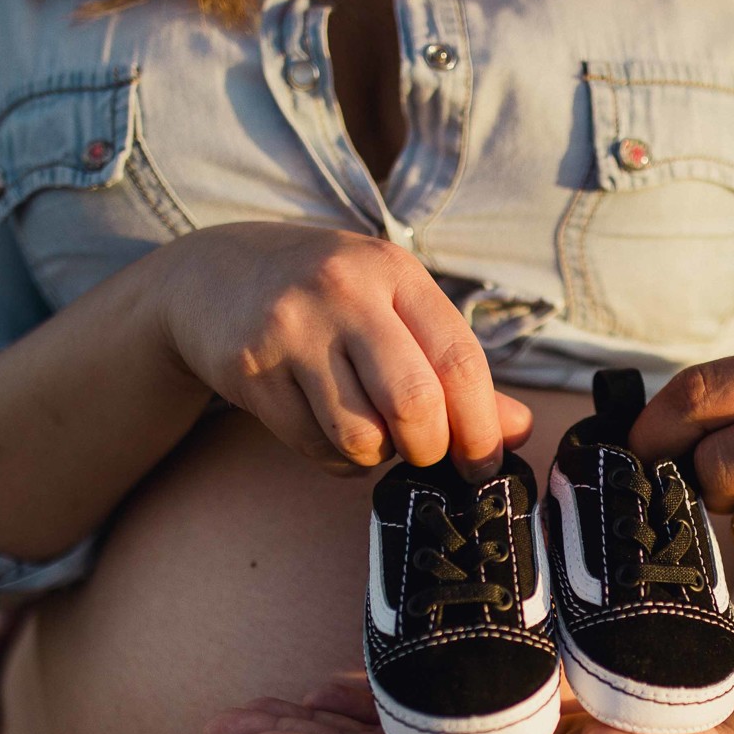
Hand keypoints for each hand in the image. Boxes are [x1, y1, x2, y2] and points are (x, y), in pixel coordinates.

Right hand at [153, 222, 531, 480]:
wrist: (214, 274)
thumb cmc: (328, 298)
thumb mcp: (394, 308)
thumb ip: (455, 368)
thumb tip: (519, 430)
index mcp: (394, 273)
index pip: (459, 359)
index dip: (482, 425)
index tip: (487, 461)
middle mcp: (343, 292)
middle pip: (414, 403)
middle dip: (431, 448)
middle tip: (427, 452)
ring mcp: (291, 329)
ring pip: (361, 435)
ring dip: (378, 454)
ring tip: (371, 429)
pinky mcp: (250, 369)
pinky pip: (315, 446)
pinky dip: (337, 457)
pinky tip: (328, 425)